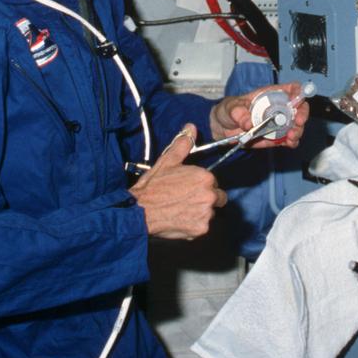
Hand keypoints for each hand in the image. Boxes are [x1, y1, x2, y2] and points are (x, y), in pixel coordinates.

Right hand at [130, 124, 226, 239]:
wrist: (140, 211)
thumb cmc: (153, 186)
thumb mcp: (167, 161)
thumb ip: (183, 144)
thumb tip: (191, 127)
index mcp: (205, 177)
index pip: (214, 183)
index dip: (201, 185)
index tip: (188, 188)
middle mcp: (210, 196)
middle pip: (218, 199)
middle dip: (206, 199)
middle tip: (186, 199)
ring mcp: (206, 214)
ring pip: (210, 213)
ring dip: (200, 212)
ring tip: (181, 210)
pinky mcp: (200, 229)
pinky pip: (203, 227)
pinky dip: (194, 225)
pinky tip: (179, 219)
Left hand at [208, 82, 309, 148]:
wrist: (223, 128)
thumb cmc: (228, 110)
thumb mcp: (231, 107)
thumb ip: (238, 113)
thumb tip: (248, 123)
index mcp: (270, 95)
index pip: (291, 88)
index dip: (298, 92)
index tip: (297, 100)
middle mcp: (278, 108)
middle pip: (299, 107)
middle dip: (302, 114)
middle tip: (297, 122)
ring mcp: (279, 123)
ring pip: (296, 125)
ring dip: (297, 130)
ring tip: (291, 136)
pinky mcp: (276, 137)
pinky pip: (289, 139)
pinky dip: (292, 141)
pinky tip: (289, 142)